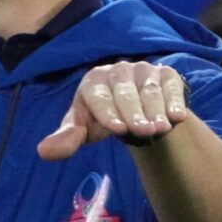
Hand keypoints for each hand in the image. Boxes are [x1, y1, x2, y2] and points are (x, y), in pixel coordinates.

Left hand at [38, 61, 191, 160]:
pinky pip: (171, 86)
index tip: (117, 129)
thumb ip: (66, 139)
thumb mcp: (83, 128)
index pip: (99, 97)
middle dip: (134, 113)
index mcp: (93, 81)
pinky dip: (175, 100)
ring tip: (161, 129)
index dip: (107, 112)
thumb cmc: (103, 118)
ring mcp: (143, 70)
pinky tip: (178, 116)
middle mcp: (118, 71)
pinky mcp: (166, 74)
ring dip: (156, 110)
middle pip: (125, 93)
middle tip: (144, 132)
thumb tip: (43, 152)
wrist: (135, 108)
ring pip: (149, 91)